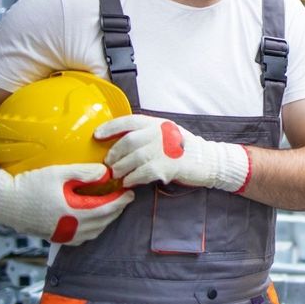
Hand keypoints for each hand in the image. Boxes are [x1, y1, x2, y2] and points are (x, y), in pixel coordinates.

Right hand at [0, 164, 133, 244]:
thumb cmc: (30, 185)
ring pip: (93, 232)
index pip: (106, 208)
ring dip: (106, 220)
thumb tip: (106, 173)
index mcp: (73, 212)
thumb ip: (84, 173)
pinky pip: (81, 238)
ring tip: (112, 207)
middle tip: (125, 198)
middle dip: (116, 210)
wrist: (4, 202)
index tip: (130, 192)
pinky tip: (93, 219)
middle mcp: (70, 228)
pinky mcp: (55, 237)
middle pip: (102, 222)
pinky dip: (92, 229)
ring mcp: (62, 235)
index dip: (120, 200)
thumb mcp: (58, 173)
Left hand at [95, 115, 251, 192]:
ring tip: (117, 175)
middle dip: (114, 154)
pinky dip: (132, 179)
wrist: (207, 160)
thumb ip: (147, 134)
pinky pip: (142, 173)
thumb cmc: (183, 148)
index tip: (97, 135)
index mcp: (157, 123)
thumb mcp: (166, 133)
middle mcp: (159, 133)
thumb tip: (120, 143)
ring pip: (132, 159)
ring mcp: (164, 149)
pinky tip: (129, 182)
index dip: (110, 127)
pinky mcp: (167, 166)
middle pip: (127, 142)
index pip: (128, 121)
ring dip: (121, 169)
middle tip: (109, 164)